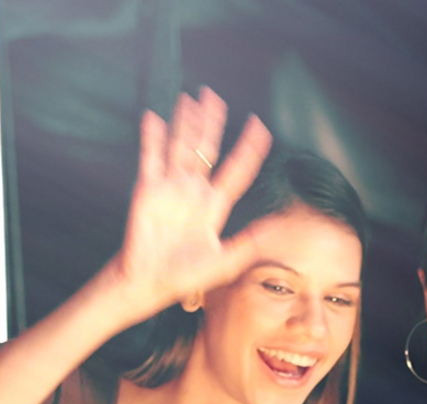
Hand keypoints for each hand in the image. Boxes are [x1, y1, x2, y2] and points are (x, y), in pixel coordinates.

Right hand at [113, 86, 272, 314]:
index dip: (248, 148)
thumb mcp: (226, 261)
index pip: (236, 169)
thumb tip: (279, 226)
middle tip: (215, 97)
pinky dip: (152, 138)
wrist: (150, 283)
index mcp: (214, 205)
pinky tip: (154, 117)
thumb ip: (251, 242)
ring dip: (185, 122)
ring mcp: (170, 188)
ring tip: (190, 98)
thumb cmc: (185, 277)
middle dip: (211, 123)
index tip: (259, 126)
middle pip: (206, 148)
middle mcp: (193, 191)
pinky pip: (151, 158)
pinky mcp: (148, 190)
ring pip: (180, 146)